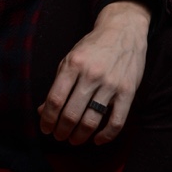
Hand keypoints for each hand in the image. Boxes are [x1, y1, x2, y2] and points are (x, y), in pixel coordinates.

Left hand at [37, 0, 150, 145]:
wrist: (123, 31)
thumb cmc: (92, 47)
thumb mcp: (70, 58)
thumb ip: (58, 84)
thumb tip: (43, 111)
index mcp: (73, 64)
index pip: (55, 99)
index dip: (48, 119)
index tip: (45, 128)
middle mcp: (91, 74)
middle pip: (71, 113)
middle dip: (62, 130)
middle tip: (58, 137)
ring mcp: (111, 84)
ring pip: (92, 120)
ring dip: (80, 136)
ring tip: (73, 140)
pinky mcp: (127, 91)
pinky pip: (116, 121)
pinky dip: (105, 136)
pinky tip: (96, 140)